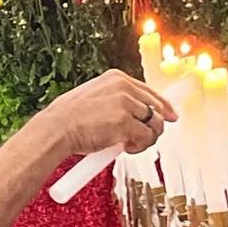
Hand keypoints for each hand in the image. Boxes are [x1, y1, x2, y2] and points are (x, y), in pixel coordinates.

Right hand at [44, 69, 174, 156]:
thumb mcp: (93, 97)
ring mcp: (126, 104)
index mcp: (116, 78)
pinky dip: (140, 146)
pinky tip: (125, 148)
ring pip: (155, 124)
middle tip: (146, 138)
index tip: (171, 116)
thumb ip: (115, 100)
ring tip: (130, 145)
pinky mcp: (126, 123)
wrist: (56, 128)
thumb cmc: (69, 117)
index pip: (149, 91)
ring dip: (147, 139)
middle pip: (157, 107)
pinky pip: (147, 137)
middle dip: (156, 126)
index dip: (163, 106)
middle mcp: (124, 87)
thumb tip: (134, 114)